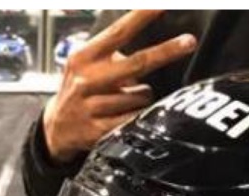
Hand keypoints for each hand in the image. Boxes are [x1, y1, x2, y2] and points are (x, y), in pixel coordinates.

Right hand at [43, 10, 196, 162]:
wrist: (58, 129)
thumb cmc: (81, 91)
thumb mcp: (87, 65)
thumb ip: (113, 55)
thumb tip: (150, 49)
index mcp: (84, 57)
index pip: (117, 33)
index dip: (140, 18)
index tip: (161, 5)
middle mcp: (88, 79)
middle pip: (138, 63)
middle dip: (167, 51)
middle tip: (190, 41)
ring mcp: (94, 106)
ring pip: (142, 95)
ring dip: (143, 96)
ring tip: (126, 99)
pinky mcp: (101, 130)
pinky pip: (136, 118)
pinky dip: (139, 115)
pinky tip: (127, 115)